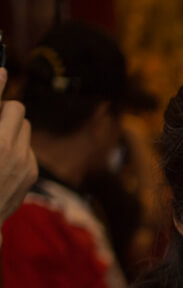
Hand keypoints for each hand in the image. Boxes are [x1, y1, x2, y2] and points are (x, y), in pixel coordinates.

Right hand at [0, 68, 37, 222]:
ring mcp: (24, 162)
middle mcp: (8, 149)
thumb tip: (2, 81)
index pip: (3, 105)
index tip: (1, 71)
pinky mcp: (32, 174)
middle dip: (4, 112)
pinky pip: (28, 149)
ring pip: (25, 129)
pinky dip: (17, 150)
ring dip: (11, 130)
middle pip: (17, 110)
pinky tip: (1, 164)